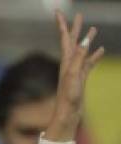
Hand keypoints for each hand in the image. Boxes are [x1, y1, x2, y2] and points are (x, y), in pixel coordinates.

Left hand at [51, 12, 103, 135]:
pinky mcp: (81, 80)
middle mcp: (69, 65)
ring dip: (87, 40)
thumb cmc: (68, 97)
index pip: (65, 39)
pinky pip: (89, 64)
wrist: (68, 115)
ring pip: (82, 52)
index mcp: (66, 62)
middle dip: (75, 28)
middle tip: (79, 15)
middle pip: (73, 42)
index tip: (58, 12)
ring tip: (94, 29)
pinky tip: (101, 51)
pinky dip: (94, 56)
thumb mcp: (73, 75)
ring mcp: (75, 72)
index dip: (62, 25)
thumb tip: (85, 41)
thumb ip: (79, 57)